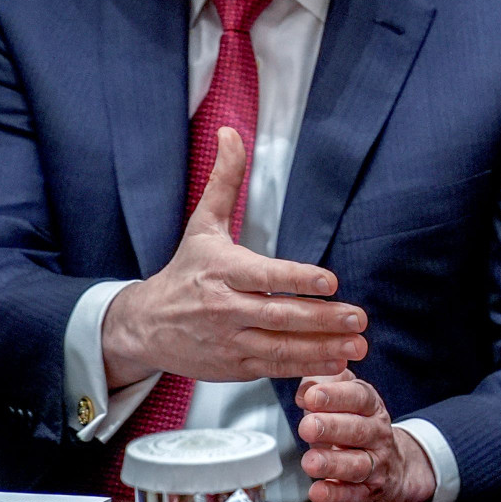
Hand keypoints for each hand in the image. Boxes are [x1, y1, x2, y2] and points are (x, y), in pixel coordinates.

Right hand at [101, 128, 367, 387]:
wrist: (142, 325)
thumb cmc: (184, 272)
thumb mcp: (202, 225)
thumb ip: (224, 181)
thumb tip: (231, 132)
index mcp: (221, 271)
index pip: (264, 276)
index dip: (296, 280)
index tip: (329, 281)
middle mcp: (224, 308)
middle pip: (279, 315)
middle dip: (322, 319)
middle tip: (358, 318)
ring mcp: (228, 341)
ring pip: (280, 347)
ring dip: (321, 349)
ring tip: (357, 346)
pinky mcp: (232, 367)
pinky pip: (273, 368)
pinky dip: (304, 368)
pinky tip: (336, 363)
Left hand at [296, 370, 437, 501]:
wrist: (395, 467)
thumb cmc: (358, 427)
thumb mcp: (349, 398)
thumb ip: (328, 384)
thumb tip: (306, 387)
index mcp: (372, 408)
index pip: (359, 397)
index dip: (336, 396)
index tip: (312, 396)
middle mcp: (378, 435)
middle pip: (359, 430)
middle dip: (332, 428)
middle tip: (307, 426)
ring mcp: (376, 466)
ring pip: (358, 465)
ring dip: (333, 463)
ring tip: (310, 461)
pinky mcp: (367, 494)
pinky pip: (352, 496)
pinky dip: (335, 496)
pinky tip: (318, 491)